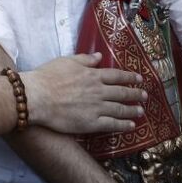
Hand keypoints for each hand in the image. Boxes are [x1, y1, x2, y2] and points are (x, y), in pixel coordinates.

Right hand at [22, 53, 145, 132]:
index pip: (117, 76)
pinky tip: (131, 126)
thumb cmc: (48, 77)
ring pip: (120, 109)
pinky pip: (111, 124)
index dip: (130, 77)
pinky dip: (123, 125)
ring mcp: (96, 108)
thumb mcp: (67, 61)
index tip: (139, 79)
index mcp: (93, 75)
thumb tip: (99, 56)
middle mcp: (98, 91)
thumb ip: (85, 59)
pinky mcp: (91, 123)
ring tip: (141, 111)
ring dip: (132, 110)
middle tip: (144, 96)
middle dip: (135, 94)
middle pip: (122, 93)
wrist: (37, 97)